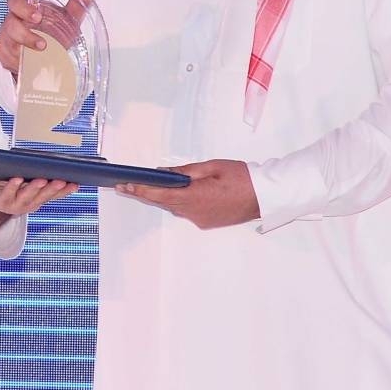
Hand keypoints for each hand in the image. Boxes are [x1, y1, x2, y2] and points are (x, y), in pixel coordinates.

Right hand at [0, 0, 95, 76]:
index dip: (23, 7)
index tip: (37, 15)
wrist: (46, 56)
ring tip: (43, 50)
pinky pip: (9, 59)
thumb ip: (78, 2)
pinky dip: (21, 61)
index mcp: (25, 9)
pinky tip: (32, 63)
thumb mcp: (68, 19)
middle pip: (9, 22)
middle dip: (23, 28)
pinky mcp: (7, 57)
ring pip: (9, 41)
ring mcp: (8, 40)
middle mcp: (14, 22)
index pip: (15, 1)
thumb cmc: (53, 33)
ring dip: (26, 45)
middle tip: (41, 36)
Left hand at [0, 177, 78, 238]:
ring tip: (41, 180)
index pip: (54, 194)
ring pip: (26, 197)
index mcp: (37, 197)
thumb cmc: (7, 181)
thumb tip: (54, 161)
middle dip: (52, 189)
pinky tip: (17, 179)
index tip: (75, 183)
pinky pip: (8, 194)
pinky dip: (13, 187)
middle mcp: (29, 203)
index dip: (65, 191)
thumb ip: (38, 172)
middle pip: (42, 196)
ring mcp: (15, 205)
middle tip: (61, 181)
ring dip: (34, 188)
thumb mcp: (26, 177)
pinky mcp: (0, 202)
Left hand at [116, 159, 259, 228]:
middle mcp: (194, 212)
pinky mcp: (206, 222)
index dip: (140, 190)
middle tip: (126, 185)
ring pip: (175, 207)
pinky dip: (179, 201)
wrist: (265, 196)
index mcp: (194, 196)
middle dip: (145, 193)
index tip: (125, 186)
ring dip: (163, 197)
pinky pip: (186, 211)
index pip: (160, 194)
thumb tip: (164, 172)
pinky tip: (177, 192)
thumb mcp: (211, 167)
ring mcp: (200, 219)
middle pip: (163, 202)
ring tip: (147, 186)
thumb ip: (185, 171)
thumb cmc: (241, 177)